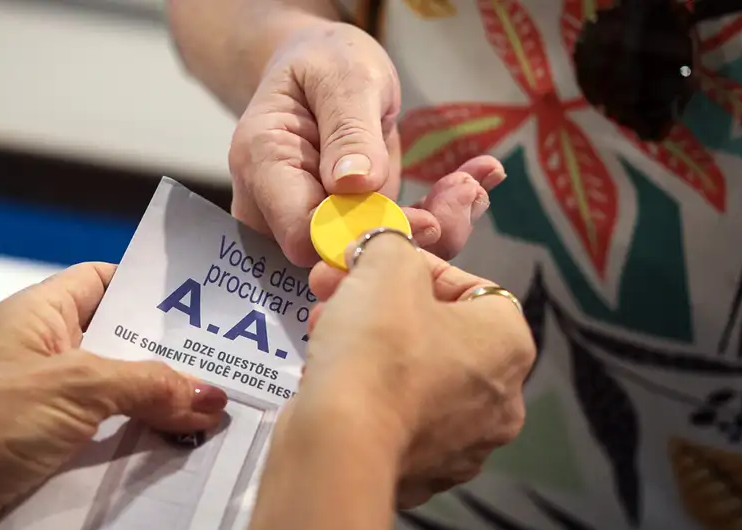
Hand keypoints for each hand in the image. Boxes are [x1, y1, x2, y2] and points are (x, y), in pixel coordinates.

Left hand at [0, 263, 228, 529]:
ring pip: (119, 404)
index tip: (210, 305)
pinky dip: (142, 454)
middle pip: (120, 348)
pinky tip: (190, 460)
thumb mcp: (74, 387)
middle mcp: (44, 357)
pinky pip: (107, 449)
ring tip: (229, 418)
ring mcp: (46, 413)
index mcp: (38, 317)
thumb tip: (214, 398)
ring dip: (164, 414)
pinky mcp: (49, 462)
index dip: (150, 287)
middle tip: (239, 370)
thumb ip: (147, 385)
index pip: (102, 281)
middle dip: (173, 360)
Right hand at [229, 21, 505, 264]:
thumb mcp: (343, 77)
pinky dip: (438, 215)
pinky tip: (478, 178)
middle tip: (468, 191)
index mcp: (263, 167)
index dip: (360, 237)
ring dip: (435, 226)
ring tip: (476, 181)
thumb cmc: (324, 61)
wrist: (321, 67)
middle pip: (338, 256)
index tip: (421, 218)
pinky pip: (391, 237)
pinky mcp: (350, 223)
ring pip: (370, 255)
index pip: (302, 234)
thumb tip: (354, 185)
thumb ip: (348, 131)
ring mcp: (314, 221)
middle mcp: (278, 208)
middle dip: (410, 235)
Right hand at [291, 234, 534, 506]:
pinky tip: (330, 383)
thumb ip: (392, 245)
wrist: (341, 445)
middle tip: (337, 293)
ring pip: (413, 381)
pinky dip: (367, 400)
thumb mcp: (385, 266)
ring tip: (323, 332)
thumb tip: (386, 251)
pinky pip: (394, 423)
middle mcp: (501, 403)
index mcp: (510, 345)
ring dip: (371, 352)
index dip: (415, 268)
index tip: (371, 262)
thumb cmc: (378, 347)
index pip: (469, 289)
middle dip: (383, 309)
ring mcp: (463, 449)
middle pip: (437, 336)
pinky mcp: (421, 479)